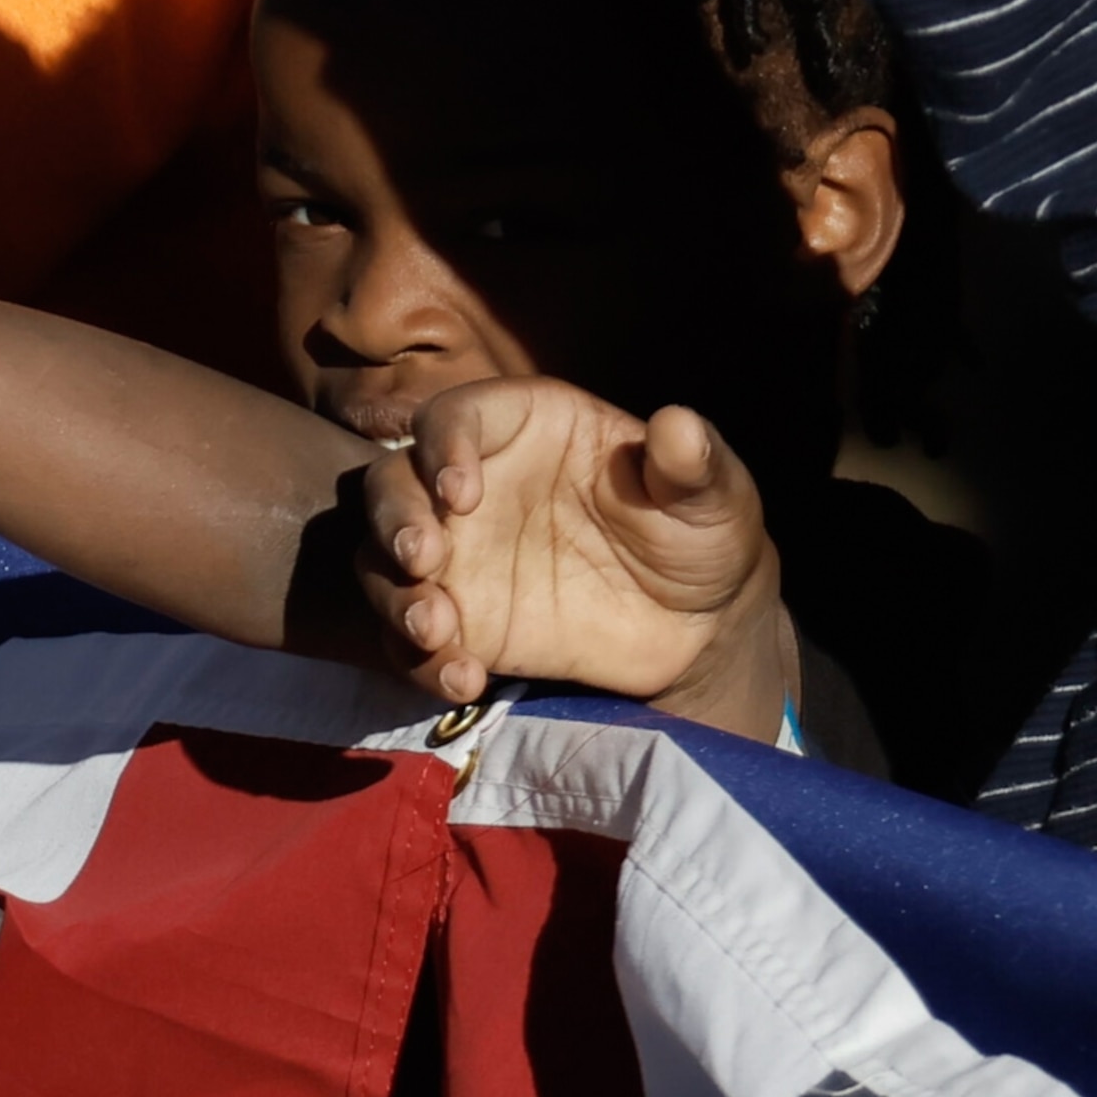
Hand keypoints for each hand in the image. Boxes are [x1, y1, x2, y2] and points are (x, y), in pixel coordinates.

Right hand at [357, 377, 789, 729]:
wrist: (698, 624)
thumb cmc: (699, 533)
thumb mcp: (713, 496)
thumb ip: (693, 465)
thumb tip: (679, 425)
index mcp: (522, 427)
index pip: (453, 417)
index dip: (443, 447)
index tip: (461, 493)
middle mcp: (469, 486)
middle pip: (390, 484)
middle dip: (394, 520)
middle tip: (423, 560)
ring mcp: (457, 559)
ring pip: (382, 564)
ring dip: (393, 596)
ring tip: (435, 630)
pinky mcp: (462, 625)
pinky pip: (412, 643)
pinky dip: (422, 662)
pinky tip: (464, 679)